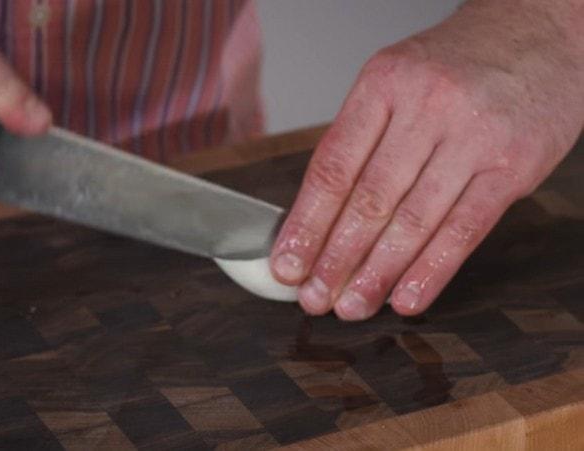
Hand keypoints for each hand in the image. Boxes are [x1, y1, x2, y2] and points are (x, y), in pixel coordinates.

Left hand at [271, 0, 583, 319]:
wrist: (538, 34)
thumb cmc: (457, 65)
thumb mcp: (396, 80)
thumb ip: (361, 140)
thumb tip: (318, 216)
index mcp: (383, 84)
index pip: (333, 168)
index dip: (306, 224)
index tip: (287, 264)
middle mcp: (426, 107)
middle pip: (368, 200)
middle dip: (334, 258)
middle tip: (313, 297)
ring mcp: (473, 137)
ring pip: (413, 220)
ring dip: (376, 273)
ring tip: (351, 306)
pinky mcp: (513, 166)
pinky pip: (465, 229)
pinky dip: (432, 270)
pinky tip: (405, 299)